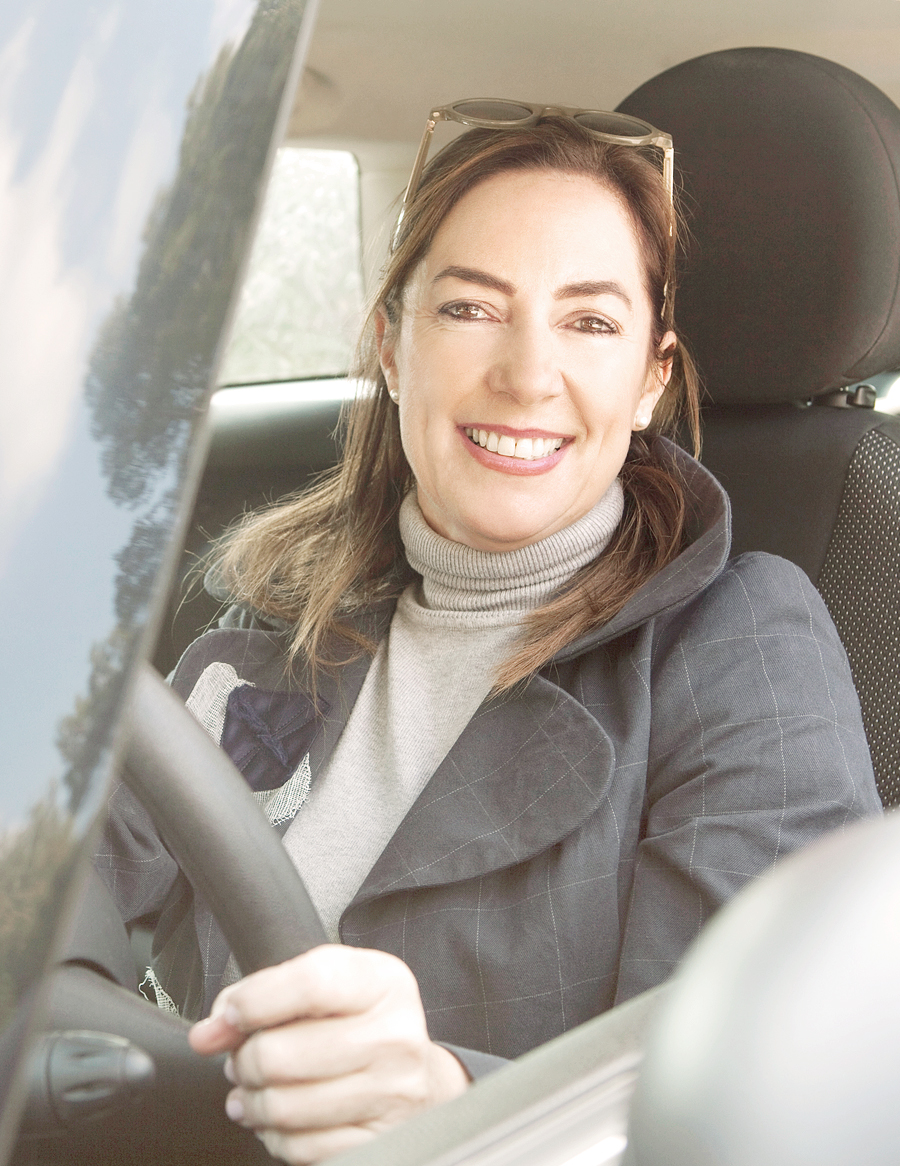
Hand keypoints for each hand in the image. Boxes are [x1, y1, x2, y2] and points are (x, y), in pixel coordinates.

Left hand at [189, 945, 469, 1162]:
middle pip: (281, 1054)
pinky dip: (277, 1135)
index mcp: (382, 983)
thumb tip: (211, 1030)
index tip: (229, 1015)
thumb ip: (268, 991)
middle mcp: (393, 1036)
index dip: (253, 1001)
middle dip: (243, 1060)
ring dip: (253, 1100)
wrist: (418, 1076)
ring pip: (283, 1106)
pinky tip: (282, 1117)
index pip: (308, 984)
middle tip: (244, 1058)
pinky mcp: (379, 1141)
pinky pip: (300, 1148)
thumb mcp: (329, 984)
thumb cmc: (361, 1022)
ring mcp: (390, 1094)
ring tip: (256, 1088)